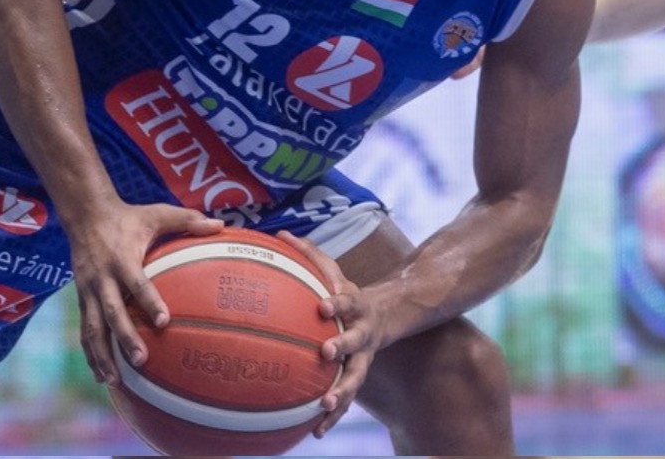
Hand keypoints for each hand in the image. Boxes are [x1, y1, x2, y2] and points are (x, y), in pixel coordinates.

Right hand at [68, 200, 223, 384]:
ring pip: (93, 328)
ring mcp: (88, 290)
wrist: (86, 216)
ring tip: (115, 380)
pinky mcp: (81, 298)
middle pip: (112, 312)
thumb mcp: (157, 214)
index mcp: (122, 258)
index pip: (137, 283)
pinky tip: (101, 375)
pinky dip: (90, 354)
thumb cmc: (129, 217)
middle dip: (125, 337)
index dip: (149, 301)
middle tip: (142, 360)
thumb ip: (188, 220)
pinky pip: (84, 330)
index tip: (164, 321)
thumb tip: (221, 225)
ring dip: (102, 355)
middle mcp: (102, 277)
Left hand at [276, 230, 384, 437]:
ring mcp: (363, 357)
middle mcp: (362, 332)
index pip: (347, 300)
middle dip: (342, 346)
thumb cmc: (346, 291)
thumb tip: (279, 233)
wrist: (385, 315)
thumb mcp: (333, 269)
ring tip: (325, 406)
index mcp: (355, 304)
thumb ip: (308, 252)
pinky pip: (347, 398)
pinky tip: (315, 432)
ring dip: (342, 393)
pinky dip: (333, 416)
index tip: (323, 305)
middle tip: (326, 352)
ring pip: (356, 377)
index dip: (337, 302)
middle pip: (355, 340)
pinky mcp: (357, 376)